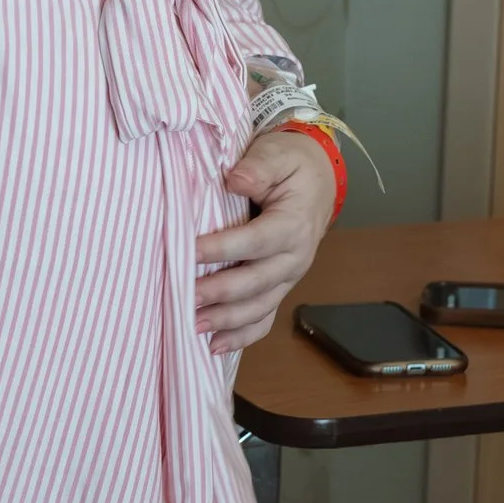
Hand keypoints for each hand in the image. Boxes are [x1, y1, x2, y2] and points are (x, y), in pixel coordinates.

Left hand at [195, 126, 340, 356]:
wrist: (317, 180)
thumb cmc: (292, 166)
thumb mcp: (278, 154)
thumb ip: (258, 167)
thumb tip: (235, 180)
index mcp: (293, 225)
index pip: (255, 241)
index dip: (222, 248)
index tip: (189, 251)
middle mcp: (294, 258)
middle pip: (256, 282)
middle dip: (220, 293)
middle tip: (186, 298)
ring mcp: (287, 278)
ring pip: (259, 307)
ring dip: (226, 321)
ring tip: (193, 326)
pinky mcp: (279, 288)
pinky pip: (264, 319)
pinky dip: (241, 337)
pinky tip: (214, 348)